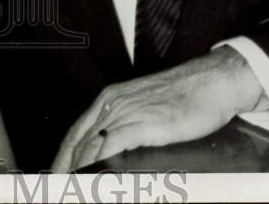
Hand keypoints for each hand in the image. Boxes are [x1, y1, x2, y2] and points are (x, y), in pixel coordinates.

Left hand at [51, 46, 264, 171]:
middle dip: (66, 167)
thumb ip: (128, 125)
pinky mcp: (143, 124)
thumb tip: (113, 150)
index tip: (57, 173)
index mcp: (111, 98)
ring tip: (73, 187)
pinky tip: (95, 177)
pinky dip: (99, 164)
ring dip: (79, 169)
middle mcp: (113, 104)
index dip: (63, 155)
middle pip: (78, 141)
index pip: (76, 132)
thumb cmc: (186, 95)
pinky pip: (112, 146)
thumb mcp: (147, 107)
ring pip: (90, 146)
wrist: (211, 82)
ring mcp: (126, 113)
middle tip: (58, 186)